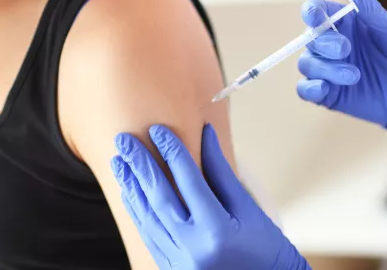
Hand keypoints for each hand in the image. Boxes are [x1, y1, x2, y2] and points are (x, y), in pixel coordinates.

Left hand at [111, 124, 310, 269]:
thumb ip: (221, 172)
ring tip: (120, 162)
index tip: (157, 130)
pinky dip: (137, 212)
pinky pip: (148, 236)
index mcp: (217, 230)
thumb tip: (205, 135)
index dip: (172, 151)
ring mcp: (179, 263)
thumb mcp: (249, 209)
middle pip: (159, 197)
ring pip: (147, 218)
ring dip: (131, 187)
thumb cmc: (267, 250)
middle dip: (140, 165)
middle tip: (124, 140)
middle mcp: (193, 248)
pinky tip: (130, 192)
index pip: (188, 180)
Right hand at [297, 0, 386, 167]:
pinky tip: (324, 89)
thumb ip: (373, 13)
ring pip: (307, 64)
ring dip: (325, 68)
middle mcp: (330, 44)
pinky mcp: (327, 94)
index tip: (315, 17)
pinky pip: (305, 90)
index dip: (311, 12)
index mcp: (344, 24)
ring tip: (354, 76)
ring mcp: (326, 70)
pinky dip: (309, 88)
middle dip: (325, 43)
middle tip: (346, 50)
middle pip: (310, 38)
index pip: (317, 12)